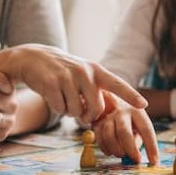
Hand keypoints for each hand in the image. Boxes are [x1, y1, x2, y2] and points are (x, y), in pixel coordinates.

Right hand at [0, 44, 146, 123]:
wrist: (32, 58)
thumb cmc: (62, 72)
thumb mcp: (82, 75)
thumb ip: (95, 91)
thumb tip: (102, 115)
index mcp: (95, 70)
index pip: (117, 84)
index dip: (130, 95)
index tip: (143, 104)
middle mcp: (84, 72)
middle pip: (96, 108)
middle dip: (88, 116)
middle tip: (80, 112)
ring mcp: (68, 77)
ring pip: (76, 112)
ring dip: (69, 111)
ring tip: (63, 97)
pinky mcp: (52, 84)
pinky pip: (59, 109)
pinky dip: (56, 107)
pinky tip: (52, 95)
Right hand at [92, 90, 160, 164]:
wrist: (108, 104)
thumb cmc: (129, 120)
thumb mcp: (138, 126)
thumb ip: (138, 139)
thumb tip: (135, 157)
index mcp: (137, 112)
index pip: (146, 130)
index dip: (151, 147)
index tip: (154, 161)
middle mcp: (122, 112)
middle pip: (124, 132)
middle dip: (131, 149)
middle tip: (136, 160)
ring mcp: (107, 117)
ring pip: (109, 137)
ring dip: (117, 150)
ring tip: (122, 155)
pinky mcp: (97, 123)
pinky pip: (100, 140)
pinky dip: (106, 149)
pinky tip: (111, 152)